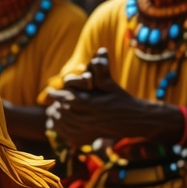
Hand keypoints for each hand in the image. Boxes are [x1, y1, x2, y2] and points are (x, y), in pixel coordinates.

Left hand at [46, 49, 168, 147]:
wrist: (138, 120)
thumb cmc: (123, 99)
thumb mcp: (112, 85)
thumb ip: (102, 71)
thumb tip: (100, 50)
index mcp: (97, 104)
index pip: (72, 99)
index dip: (59, 95)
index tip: (49, 91)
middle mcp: (94, 118)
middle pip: (67, 113)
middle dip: (55, 107)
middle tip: (49, 102)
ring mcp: (93, 130)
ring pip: (68, 126)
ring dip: (58, 119)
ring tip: (52, 112)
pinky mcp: (93, 138)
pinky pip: (72, 136)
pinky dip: (63, 131)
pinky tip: (59, 126)